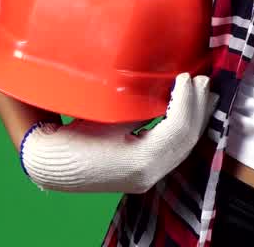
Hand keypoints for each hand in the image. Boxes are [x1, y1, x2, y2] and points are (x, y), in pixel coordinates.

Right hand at [18, 72, 216, 193]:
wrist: (50, 165)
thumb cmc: (72, 136)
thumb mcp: (107, 116)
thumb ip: (140, 108)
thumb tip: (165, 87)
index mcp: (139, 162)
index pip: (177, 129)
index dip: (186, 100)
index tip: (187, 76)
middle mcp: (148, 175)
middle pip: (186, 139)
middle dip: (198, 107)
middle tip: (203, 79)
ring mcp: (147, 178)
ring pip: (183, 146)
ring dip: (195, 117)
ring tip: (203, 92)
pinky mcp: (145, 174)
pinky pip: (173, 150)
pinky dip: (183, 128)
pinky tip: (186, 111)